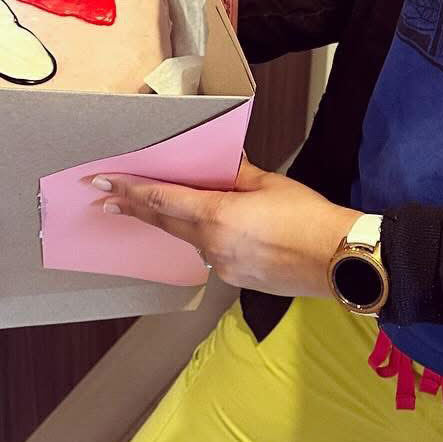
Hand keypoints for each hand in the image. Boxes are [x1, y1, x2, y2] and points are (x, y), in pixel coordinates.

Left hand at [86, 157, 359, 297]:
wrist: (339, 260)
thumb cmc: (309, 218)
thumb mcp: (269, 183)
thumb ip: (236, 173)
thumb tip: (218, 162)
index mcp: (218, 216)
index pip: (162, 200)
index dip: (130, 191)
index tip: (103, 185)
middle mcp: (213, 246)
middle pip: (165, 224)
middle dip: (135, 209)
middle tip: (107, 199)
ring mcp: (223, 267)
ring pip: (189, 240)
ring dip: (172, 224)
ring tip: (156, 209)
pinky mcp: (236, 280)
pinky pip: (211, 254)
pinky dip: (203, 239)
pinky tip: (212, 231)